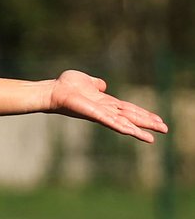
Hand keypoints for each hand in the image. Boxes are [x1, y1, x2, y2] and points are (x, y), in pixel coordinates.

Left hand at [48, 69, 167, 142]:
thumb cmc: (66, 86)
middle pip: (131, 117)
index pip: (129, 110)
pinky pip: (110, 121)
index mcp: (106, 103)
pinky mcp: (93, 114)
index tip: (157, 120)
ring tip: (153, 138)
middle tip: (165, 130)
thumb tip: (103, 85)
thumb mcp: (87, 81)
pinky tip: (133, 132)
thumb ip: (97, 84)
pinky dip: (123, 126)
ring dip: (139, 129)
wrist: (52, 91)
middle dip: (147, 123)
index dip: (143, 114)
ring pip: (124, 122)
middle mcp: (105, 110)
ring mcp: (100, 114)